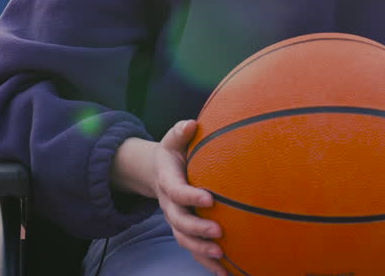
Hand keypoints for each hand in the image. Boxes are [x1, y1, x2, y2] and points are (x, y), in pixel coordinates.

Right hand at [153, 120, 227, 275]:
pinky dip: (207, 263)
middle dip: (197, 230)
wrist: (159, 172)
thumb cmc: (174, 153)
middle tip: (218, 233)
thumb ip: (180, 132)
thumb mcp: (173, 139)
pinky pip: (193, 249)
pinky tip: (225, 272)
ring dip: (201, 251)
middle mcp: (169, 205)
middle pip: (179, 222)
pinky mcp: (185, 230)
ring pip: (185, 240)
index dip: (190, 197)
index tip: (209, 199)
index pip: (177, 192)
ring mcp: (176, 219)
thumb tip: (191, 124)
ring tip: (221, 257)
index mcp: (168, 182)